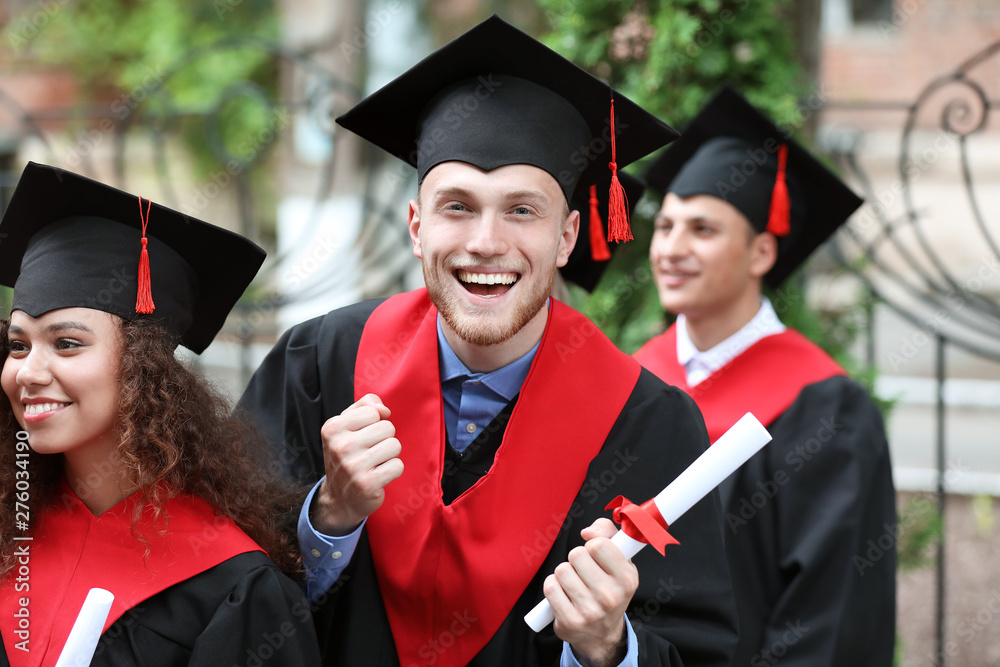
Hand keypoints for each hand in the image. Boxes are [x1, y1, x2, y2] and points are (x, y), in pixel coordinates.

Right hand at [311, 394, 403, 534]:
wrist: (339, 498)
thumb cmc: (347, 455)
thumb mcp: (347, 425)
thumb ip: (365, 405)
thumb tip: (384, 409)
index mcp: (332, 428)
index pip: (373, 411)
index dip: (374, 423)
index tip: (362, 437)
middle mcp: (340, 446)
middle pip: (387, 427)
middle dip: (384, 439)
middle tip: (369, 452)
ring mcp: (353, 466)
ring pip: (395, 445)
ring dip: (389, 455)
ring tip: (374, 463)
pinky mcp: (367, 484)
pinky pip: (398, 466)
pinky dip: (392, 471)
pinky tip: (378, 476)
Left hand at [544, 518, 636, 666]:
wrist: (602, 634)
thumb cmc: (609, 589)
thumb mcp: (620, 561)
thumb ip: (608, 533)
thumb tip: (587, 532)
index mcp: (627, 579)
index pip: (598, 544)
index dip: (592, 545)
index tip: (595, 554)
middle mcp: (610, 596)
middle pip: (576, 554)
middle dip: (577, 559)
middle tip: (584, 572)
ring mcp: (590, 611)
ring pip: (561, 570)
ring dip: (564, 574)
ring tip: (575, 584)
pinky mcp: (570, 621)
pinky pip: (550, 587)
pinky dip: (553, 586)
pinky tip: (563, 594)